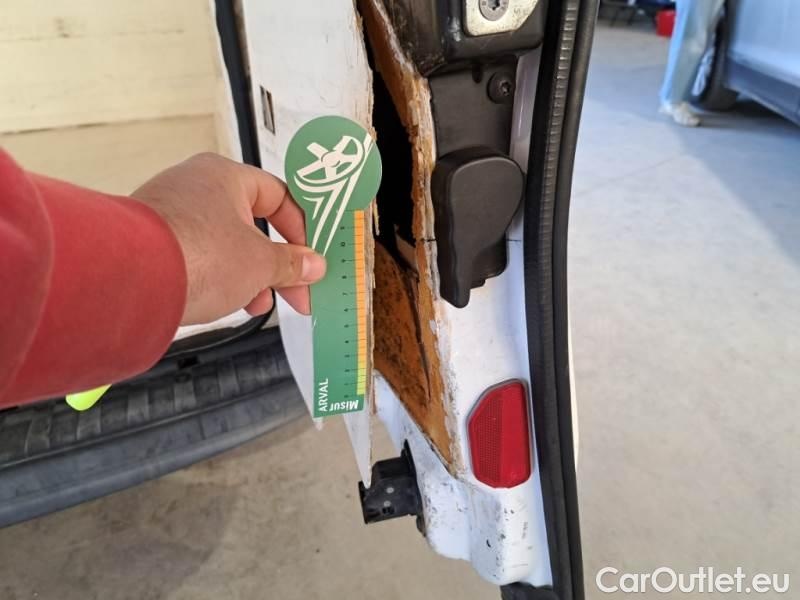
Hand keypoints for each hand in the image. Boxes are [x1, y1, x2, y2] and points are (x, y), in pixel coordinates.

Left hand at [132, 153, 324, 324]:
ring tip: (257, 303)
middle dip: (276, 263)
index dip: (301, 230)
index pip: (278, 196)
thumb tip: (312, 264)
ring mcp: (170, 213)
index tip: (311, 258)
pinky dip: (218, 278)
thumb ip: (292, 263)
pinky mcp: (153, 242)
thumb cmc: (198, 255)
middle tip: (296, 291)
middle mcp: (195, 186)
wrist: (129, 280)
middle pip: (252, 224)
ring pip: (225, 244)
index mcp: (225, 176)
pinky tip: (226, 302)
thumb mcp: (261, 263)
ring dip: (249, 276)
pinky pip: (198, 256)